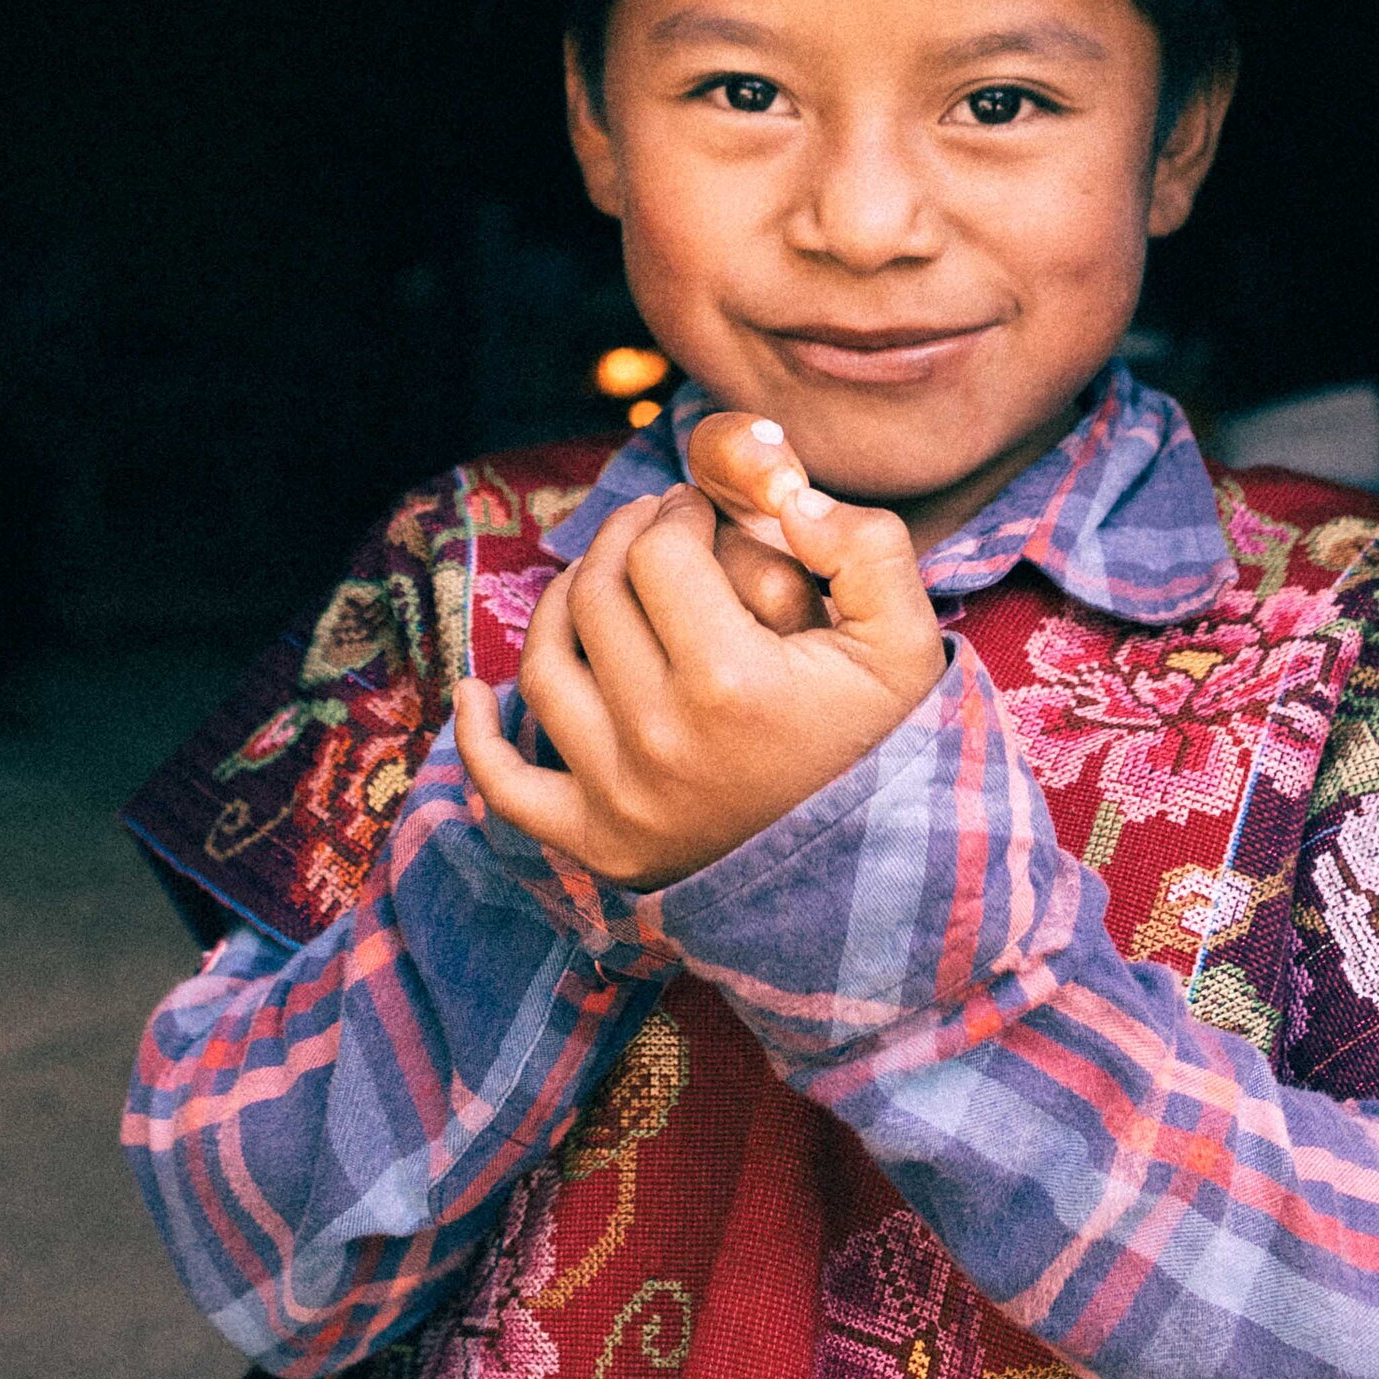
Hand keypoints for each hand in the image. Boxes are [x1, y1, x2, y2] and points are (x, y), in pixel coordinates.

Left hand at [451, 423, 945, 890]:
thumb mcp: (905, 642)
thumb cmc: (882, 745)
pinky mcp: (597, 844)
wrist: (875, 878)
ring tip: (597, 581)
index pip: (659, 552)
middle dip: (621, 539)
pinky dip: (477, 736)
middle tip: (652, 529)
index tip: (697, 509)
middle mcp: (662, 739)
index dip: (676, 510)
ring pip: (544, 667)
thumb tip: (789, 499)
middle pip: (597, 596)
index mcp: (731, 681)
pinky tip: (474, 691)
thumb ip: (867, 549)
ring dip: (559, 604)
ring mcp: (621, 797)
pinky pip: (507, 787)